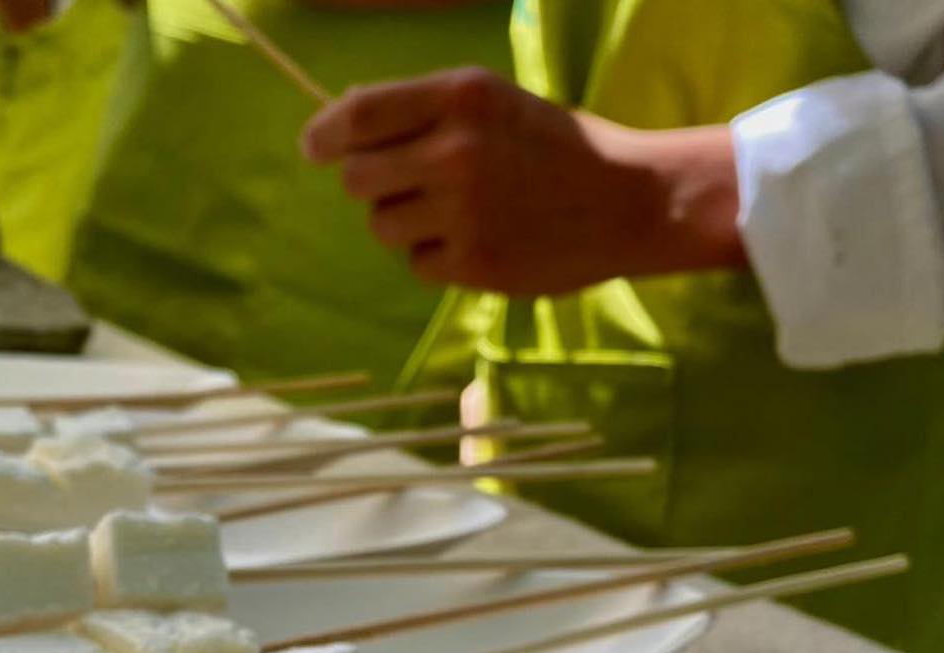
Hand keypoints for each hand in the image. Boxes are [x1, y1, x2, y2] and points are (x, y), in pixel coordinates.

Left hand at [302, 68, 744, 295]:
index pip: (359, 116)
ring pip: (383, 227)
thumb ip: (423, 112)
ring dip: (404, 225)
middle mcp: (456, 151)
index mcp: (460, 97)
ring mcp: (464, 212)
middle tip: (410, 187)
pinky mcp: (474, 264)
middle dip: (373, 186)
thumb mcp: (492, 104)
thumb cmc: (553, 147)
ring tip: (455, 214)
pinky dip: (437, 259)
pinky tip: (478, 242)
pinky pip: (418, 265)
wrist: (628, 201)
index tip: (316, 148)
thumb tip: (342, 129)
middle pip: (358, 180)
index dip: (325, 135)